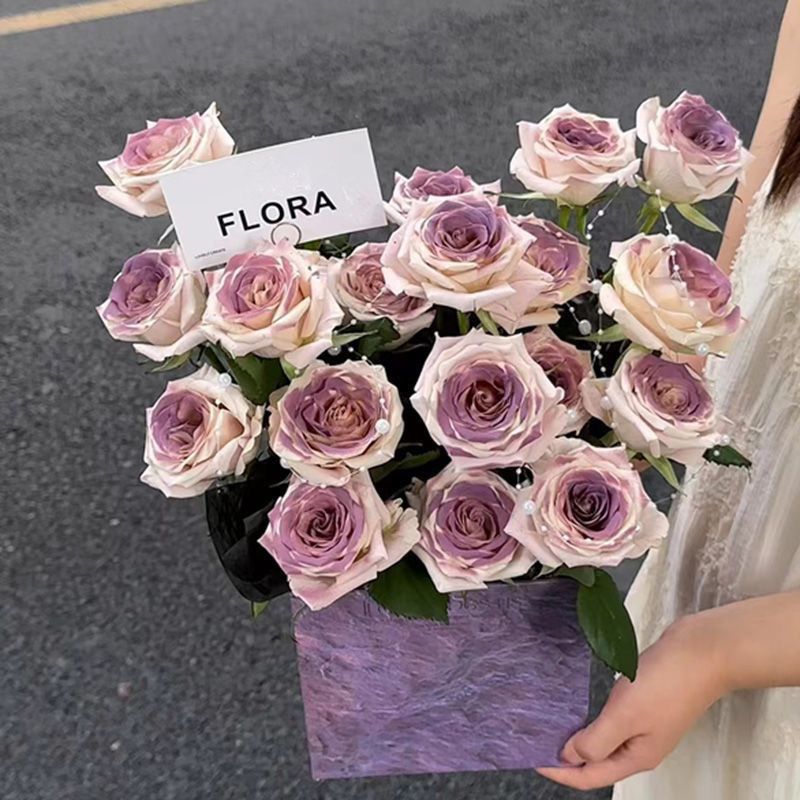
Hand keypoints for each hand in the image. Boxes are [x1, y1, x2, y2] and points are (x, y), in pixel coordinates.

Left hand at [537, 614, 728, 790]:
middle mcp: (641, 747)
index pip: (590, 777)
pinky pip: (614, 719)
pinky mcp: (647, 703)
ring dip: (579, 737)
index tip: (532, 756)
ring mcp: (646, 724)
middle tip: (537, 740)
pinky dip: (594, 718)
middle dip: (567, 756)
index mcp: (636, 757)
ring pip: (605, 739)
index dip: (560, 772)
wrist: (702, 653)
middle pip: (597, 762)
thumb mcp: (625, 715)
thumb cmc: (665, 685)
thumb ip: (596, 740)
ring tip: (553, 725)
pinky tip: (581, 706)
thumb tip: (569, 757)